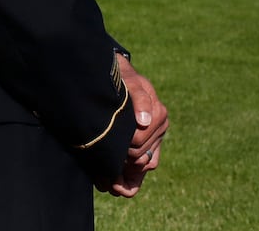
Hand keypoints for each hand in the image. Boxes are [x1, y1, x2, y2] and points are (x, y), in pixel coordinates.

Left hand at [101, 57, 167, 198]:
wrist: (119, 77)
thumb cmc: (123, 78)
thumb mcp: (130, 81)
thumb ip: (139, 97)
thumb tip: (144, 122)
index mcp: (159, 116)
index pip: (138, 144)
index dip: (121, 149)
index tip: (104, 149)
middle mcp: (159, 130)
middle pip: (140, 160)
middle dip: (120, 164)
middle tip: (99, 169)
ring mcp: (154, 140)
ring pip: (142, 168)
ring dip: (124, 177)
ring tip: (103, 180)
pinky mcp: (148, 147)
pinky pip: (143, 170)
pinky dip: (130, 179)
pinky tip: (113, 182)